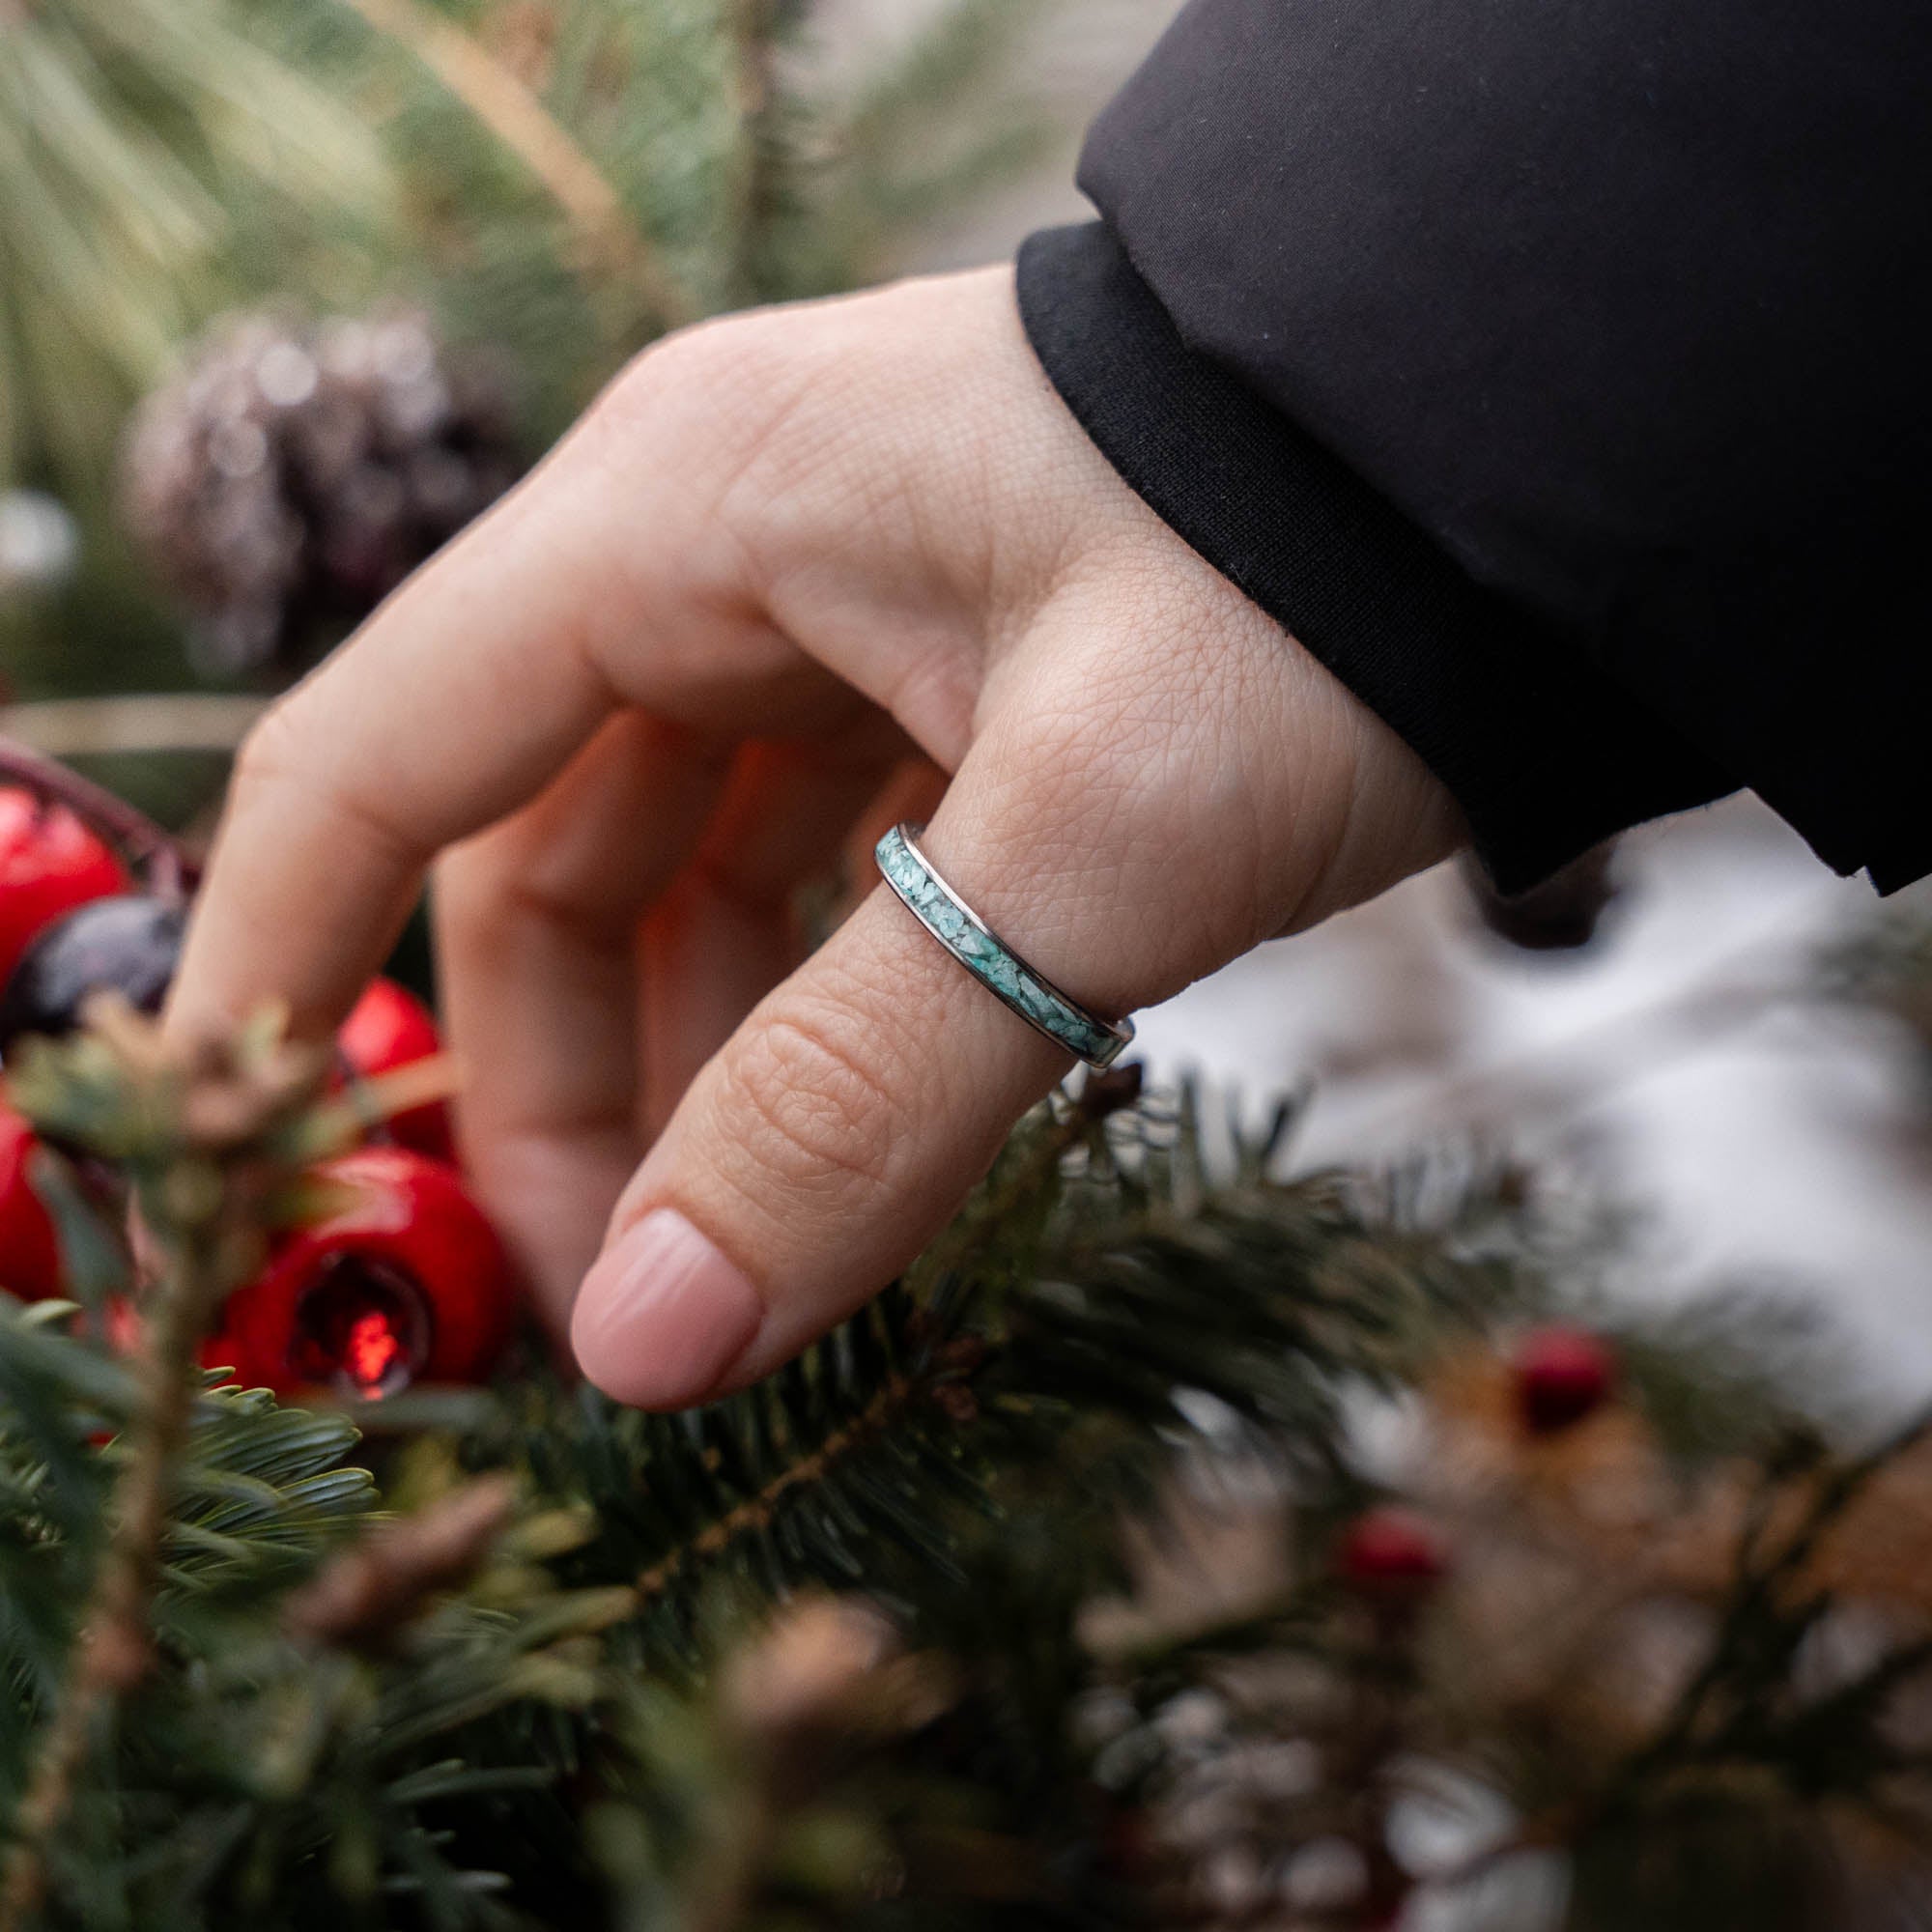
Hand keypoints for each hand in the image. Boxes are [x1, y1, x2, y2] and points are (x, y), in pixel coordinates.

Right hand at [166, 265, 1462, 1407]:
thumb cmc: (1316, 575)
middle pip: (539, 874)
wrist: (1529, 467)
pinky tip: (861, 1164)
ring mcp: (832, 630)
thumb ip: (867, 1095)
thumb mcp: (1091, 844)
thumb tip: (661, 1341)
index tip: (244, 1167)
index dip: (279, 967)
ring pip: (681, 900)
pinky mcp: (938, 698)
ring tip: (757, 1276)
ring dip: (700, 1093)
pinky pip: (813, 889)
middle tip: (637, 1325)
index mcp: (686, 518)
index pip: (379, 758)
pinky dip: (816, 1031)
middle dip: (568, 1106)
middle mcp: (724, 561)